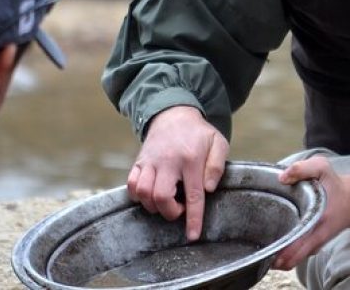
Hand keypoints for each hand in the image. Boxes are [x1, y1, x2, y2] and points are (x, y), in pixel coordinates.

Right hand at [127, 105, 228, 240]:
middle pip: (161, 196)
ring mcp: (151, 161)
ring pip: (143, 192)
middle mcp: (168, 161)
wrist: (173, 114)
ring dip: (154, 206)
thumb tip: (209, 189)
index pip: (193, 194)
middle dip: (170, 212)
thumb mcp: (218, 143)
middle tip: (180, 208)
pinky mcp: (139, 161)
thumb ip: (217, 166)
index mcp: (191, 159)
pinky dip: (138, 196)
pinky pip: (131, 184)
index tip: (192, 235)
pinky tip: (150, 195)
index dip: (193, 218)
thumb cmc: (198, 133)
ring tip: (167, 201)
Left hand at [272, 155, 349, 269]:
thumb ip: (302, 169)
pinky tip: (275, 252)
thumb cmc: (335, 184)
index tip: (269, 253)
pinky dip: (288, 255)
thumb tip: (282, 179)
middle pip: (295, 258)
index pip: (301, 243)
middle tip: (261, 258)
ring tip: (264, 256)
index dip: (284, 252)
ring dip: (281, 260)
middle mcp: (318, 235)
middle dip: (278, 261)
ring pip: (297, 258)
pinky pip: (300, 254)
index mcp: (319, 218)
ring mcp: (317, 241)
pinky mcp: (315, 242)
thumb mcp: (321, 168)